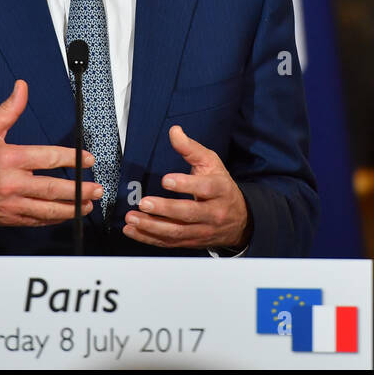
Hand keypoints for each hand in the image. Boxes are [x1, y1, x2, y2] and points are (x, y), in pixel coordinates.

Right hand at [0, 80, 103, 227]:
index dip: (72, 158)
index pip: (49, 158)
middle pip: (54, 189)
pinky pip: (36, 221)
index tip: (87, 159)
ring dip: (71, 208)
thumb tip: (22, 88)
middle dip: (79, 190)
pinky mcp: (8, 218)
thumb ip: (8, 109)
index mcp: (9, 159)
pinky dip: (53, 219)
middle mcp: (12, 183)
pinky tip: (66, 214)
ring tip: (88, 204)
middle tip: (96, 188)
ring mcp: (11, 204)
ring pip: (48, 210)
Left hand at [123, 125, 250, 251]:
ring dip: (152, 227)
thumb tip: (174, 132)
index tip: (165, 180)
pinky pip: (169, 242)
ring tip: (133, 218)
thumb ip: (191, 148)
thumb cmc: (221, 187)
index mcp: (219, 190)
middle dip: (165, 209)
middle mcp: (213, 213)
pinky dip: (149, 238)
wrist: (240, 220)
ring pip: (177, 232)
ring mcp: (202, 230)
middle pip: (188, 213)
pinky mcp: (192, 242)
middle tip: (144, 203)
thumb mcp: (211, 163)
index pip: (204, 188)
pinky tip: (133, 231)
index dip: (185, 185)